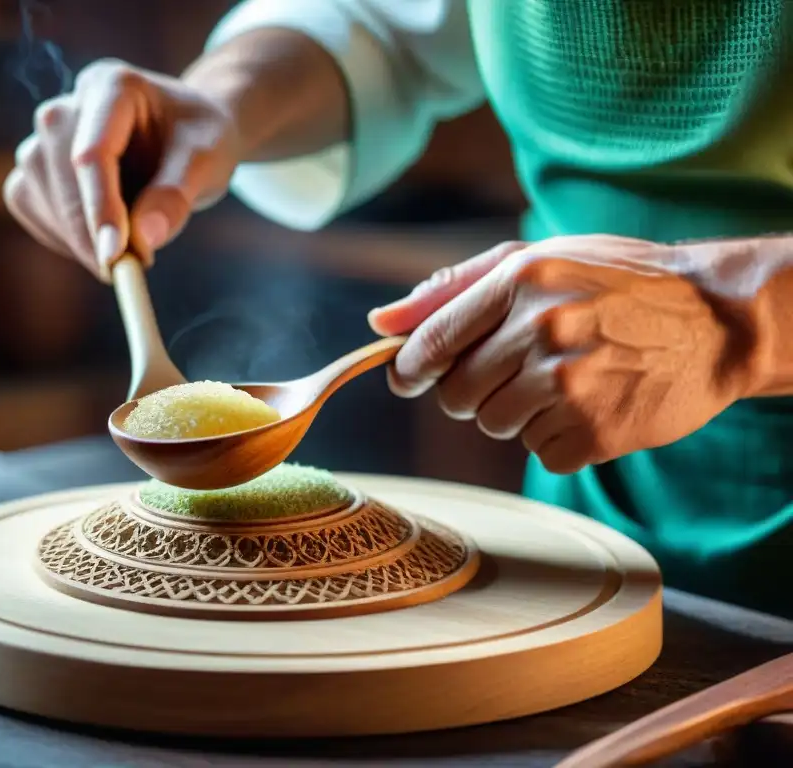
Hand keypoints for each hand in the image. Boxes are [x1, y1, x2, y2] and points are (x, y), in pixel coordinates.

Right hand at [3, 58, 241, 279]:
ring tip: (127, 252)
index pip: (93, 152)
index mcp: (112, 87)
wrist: (187, 135)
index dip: (100, 208)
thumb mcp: (206, 163)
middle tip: (124, 272)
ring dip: (75, 236)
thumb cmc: (199, 142)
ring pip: (35, 191)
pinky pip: (28, 205)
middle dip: (87, 232)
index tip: (114, 257)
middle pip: (56, 171)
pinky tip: (98, 242)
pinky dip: (59, 234)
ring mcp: (45, 135)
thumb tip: (144, 240)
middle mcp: (69, 105)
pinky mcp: (35, 166)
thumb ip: (176, 197)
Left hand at [368, 235, 754, 473]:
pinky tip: (591, 405)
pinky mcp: (596, 431)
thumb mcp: (539, 259)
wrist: (718, 318)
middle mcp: (541, 330)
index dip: (409, 368)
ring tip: (563, 381)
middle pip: (456, 394)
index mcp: (521, 279)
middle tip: (513, 373)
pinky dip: (557, 438)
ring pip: (495, 425)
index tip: (408, 378)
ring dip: (517, 413)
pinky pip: (540, 453)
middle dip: (472, 391)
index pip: (432, 341)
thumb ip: (454, 288)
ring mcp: (570, 384)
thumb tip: (380, 323)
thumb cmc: (618, 283)